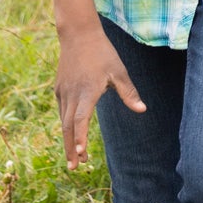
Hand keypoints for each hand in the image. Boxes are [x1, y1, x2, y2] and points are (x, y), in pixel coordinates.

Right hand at [55, 20, 143, 168]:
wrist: (78, 35)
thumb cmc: (103, 53)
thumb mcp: (119, 71)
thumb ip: (129, 93)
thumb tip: (142, 110)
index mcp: (87, 91)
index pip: (81, 119)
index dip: (80, 136)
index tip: (81, 152)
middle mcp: (72, 94)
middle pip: (69, 127)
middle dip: (71, 148)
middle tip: (75, 168)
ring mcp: (63, 92)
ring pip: (64, 121)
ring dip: (68, 140)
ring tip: (75, 158)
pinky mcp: (59, 89)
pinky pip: (62, 111)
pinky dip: (66, 126)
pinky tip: (72, 135)